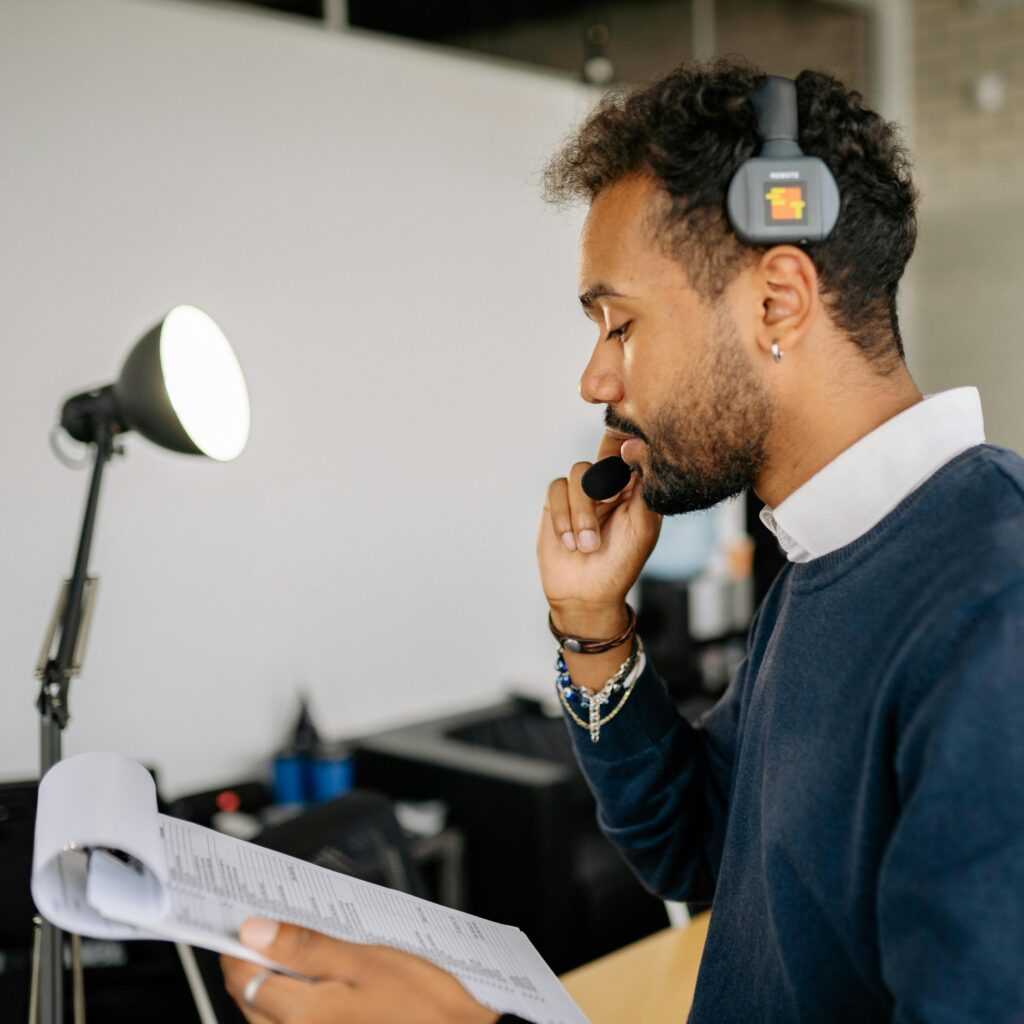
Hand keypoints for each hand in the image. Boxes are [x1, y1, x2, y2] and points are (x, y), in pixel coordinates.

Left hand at [221, 918, 498, 1023]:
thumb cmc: (424, 1006)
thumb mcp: (366, 959)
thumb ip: (306, 947)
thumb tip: (254, 930)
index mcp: (302, 1015)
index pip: (242, 977)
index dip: (238, 945)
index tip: (245, 922)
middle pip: (251, 1000)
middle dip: (258, 963)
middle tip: (278, 930)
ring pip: (270, 1017)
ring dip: (278, 985)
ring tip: (311, 956)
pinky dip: (300, 1004)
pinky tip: (327, 986)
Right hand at [538, 432, 660, 622]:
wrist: (586, 595)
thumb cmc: (620, 564)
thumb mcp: (642, 528)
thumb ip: (643, 488)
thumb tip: (634, 446)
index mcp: (635, 490)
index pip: (631, 457)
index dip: (625, 459)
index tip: (620, 484)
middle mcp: (609, 488)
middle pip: (601, 463)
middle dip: (599, 497)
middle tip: (600, 527)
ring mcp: (582, 495)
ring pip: (578, 474)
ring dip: (580, 513)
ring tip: (586, 546)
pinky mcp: (557, 504)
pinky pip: (556, 489)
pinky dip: (561, 517)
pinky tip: (569, 543)